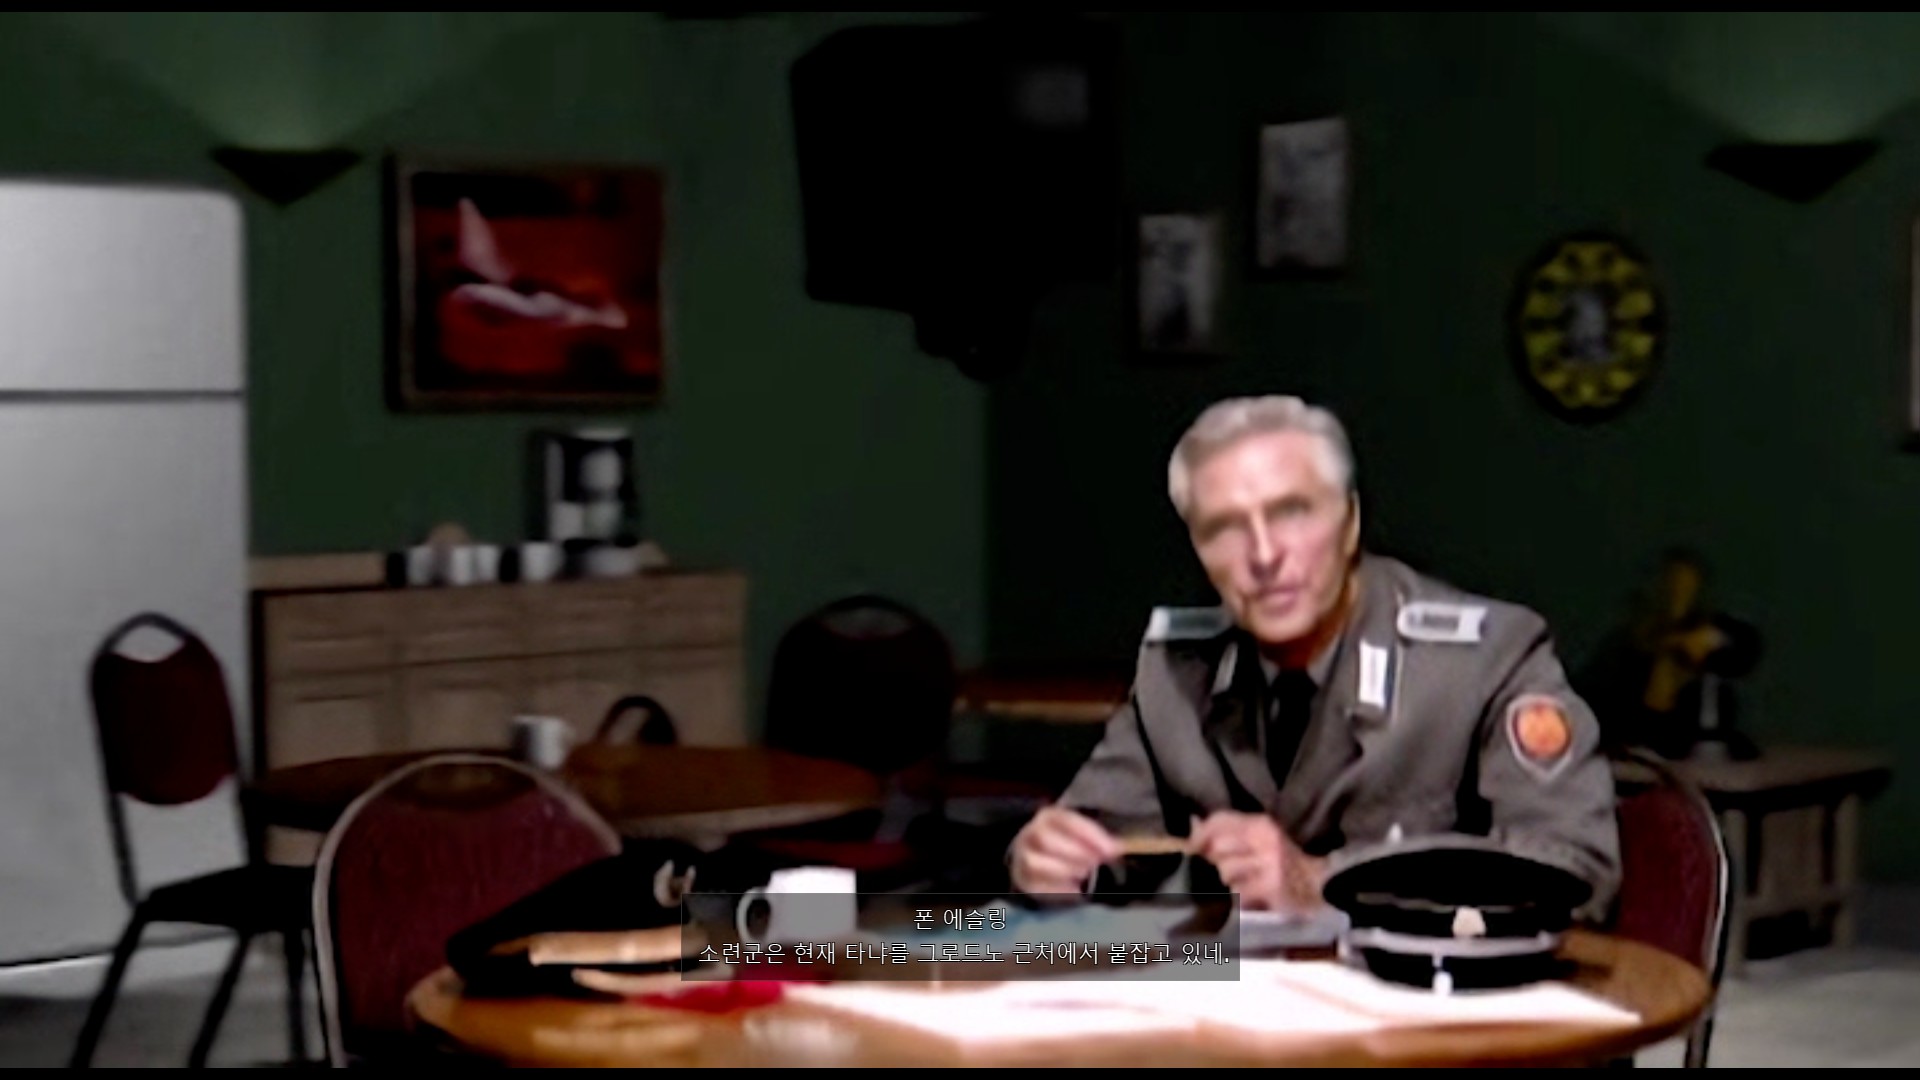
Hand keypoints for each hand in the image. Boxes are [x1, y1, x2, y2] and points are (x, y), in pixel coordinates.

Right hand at [1010, 806, 1120, 897]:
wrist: (1032, 851)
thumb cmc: (1064, 840)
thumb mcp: (1079, 831)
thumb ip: (1098, 838)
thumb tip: (1117, 848)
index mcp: (1049, 816)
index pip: (1067, 820)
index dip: (1090, 836)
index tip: (1111, 850)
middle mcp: (1031, 833)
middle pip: (1046, 840)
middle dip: (1075, 853)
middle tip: (1096, 863)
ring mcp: (1022, 856)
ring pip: (1035, 863)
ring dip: (1064, 870)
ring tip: (1084, 874)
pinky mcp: (1022, 879)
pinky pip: (1035, 885)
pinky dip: (1057, 890)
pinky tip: (1075, 889)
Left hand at [1190, 811, 1325, 912]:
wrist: (1320, 886)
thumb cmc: (1284, 862)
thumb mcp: (1259, 839)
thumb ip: (1228, 831)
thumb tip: (1193, 824)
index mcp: (1261, 823)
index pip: (1219, 819)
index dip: (1200, 834)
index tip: (1193, 849)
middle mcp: (1265, 838)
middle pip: (1216, 846)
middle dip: (1215, 861)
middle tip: (1227, 870)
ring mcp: (1269, 862)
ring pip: (1225, 871)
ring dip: (1229, 882)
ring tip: (1245, 884)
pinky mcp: (1271, 886)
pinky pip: (1238, 892)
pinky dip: (1241, 899)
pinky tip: (1253, 898)